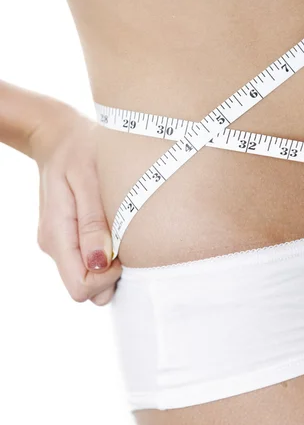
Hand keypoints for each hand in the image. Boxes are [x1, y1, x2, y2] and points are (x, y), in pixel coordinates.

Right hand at [30, 100, 121, 304]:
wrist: (59, 136)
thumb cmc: (79, 150)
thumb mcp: (88, 178)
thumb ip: (93, 221)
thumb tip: (100, 263)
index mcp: (57, 234)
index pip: (81, 286)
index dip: (109, 277)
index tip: (125, 247)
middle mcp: (55, 245)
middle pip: (87, 289)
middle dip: (113, 274)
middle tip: (127, 236)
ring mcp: (60, 242)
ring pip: (90, 277)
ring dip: (112, 263)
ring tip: (121, 226)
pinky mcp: (69, 236)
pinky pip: (90, 260)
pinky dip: (107, 252)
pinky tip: (115, 224)